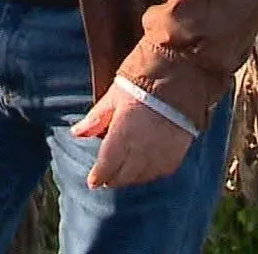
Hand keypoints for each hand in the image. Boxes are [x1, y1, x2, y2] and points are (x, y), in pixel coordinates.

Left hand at [70, 83, 191, 188]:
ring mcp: (161, 152)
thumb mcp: (113, 97)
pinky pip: (162, 171)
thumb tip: (76, 132)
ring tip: (124, 174)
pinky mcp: (178, 151)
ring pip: (143, 177)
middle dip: (113, 179)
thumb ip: (96, 119)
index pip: (107, 166)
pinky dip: (151, 173)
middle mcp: (141, 149)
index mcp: (122, 136)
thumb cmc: (142, 83)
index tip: (93, 182)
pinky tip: (146, 169)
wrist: (181, 76)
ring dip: (131, 178)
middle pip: (124, 176)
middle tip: (106, 179)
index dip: (98, 176)